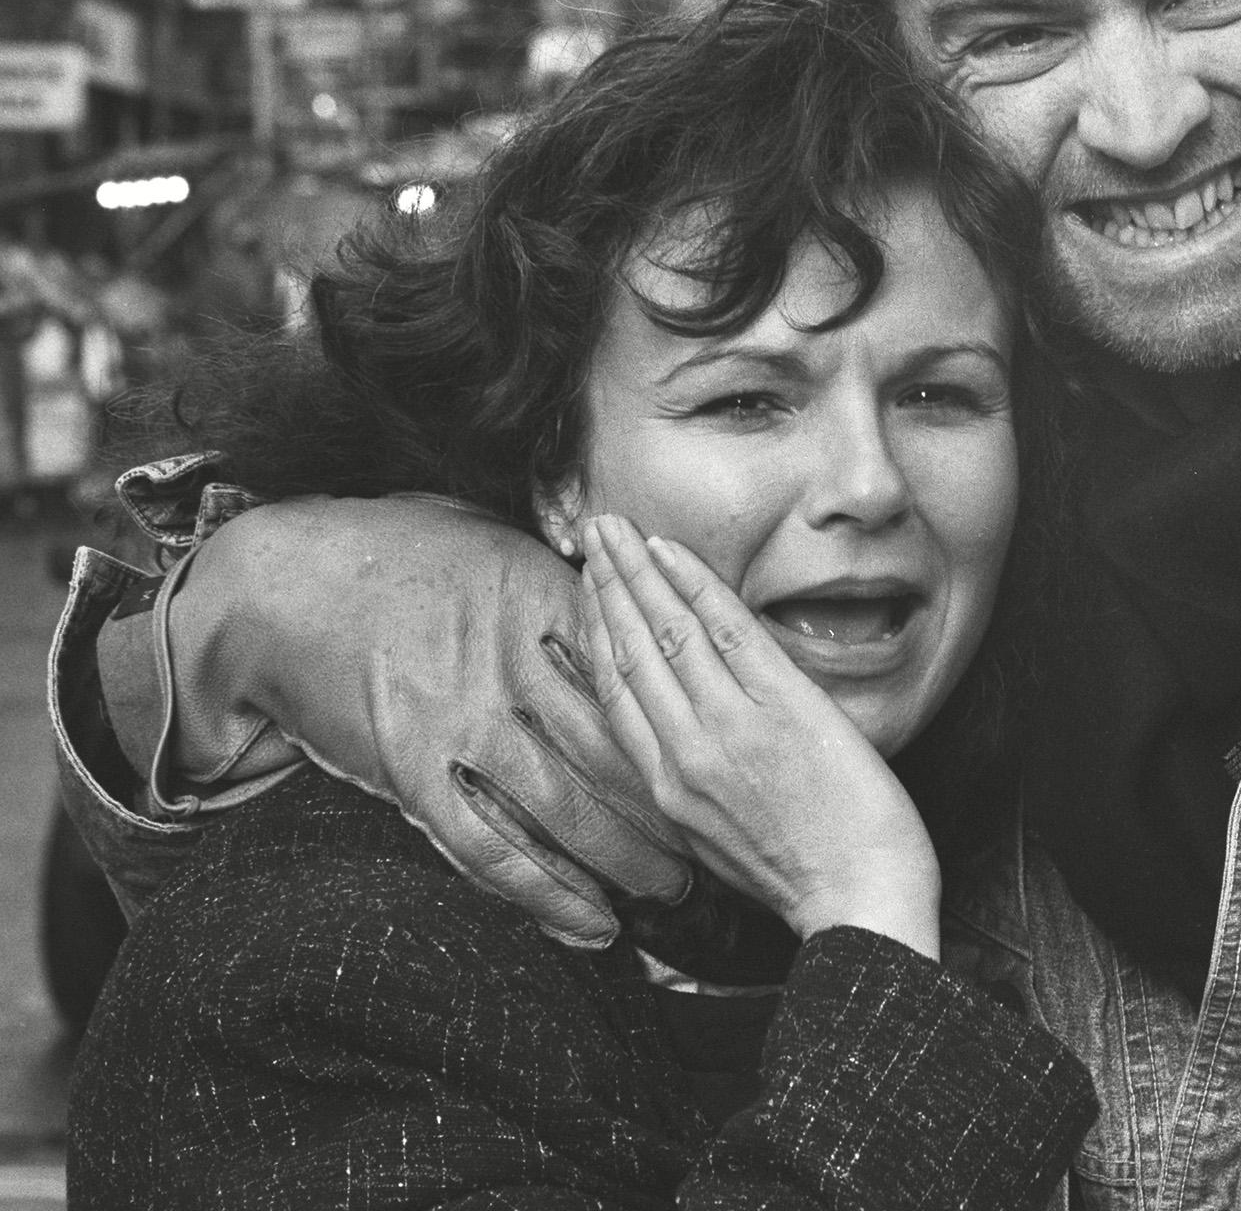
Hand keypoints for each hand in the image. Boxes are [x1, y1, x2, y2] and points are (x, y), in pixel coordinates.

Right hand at [169, 496, 695, 944]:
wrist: (286, 580)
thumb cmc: (402, 554)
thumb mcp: (499, 545)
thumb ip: (569, 586)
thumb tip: (642, 615)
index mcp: (543, 601)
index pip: (639, 678)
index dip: (686, 726)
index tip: (724, 759)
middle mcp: (510, 665)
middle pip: (617, 750)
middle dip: (673, 805)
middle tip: (714, 840)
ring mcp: (460, 721)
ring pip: (566, 809)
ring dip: (625, 859)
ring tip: (669, 889)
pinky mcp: (410, 770)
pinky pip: (489, 848)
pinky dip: (545, 894)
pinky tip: (589, 923)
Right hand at [581, 514, 940, 959]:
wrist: (862, 902)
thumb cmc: (806, 876)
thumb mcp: (722, 839)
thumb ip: (693, 787)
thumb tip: (682, 743)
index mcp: (668, 790)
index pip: (615, 694)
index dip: (596, 632)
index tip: (587, 590)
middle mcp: (685, 755)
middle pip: (628, 652)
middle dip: (606, 586)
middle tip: (592, 535)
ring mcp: (730, 729)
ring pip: (666, 633)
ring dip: (637, 571)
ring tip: (617, 530)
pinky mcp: (781, 709)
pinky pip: (727, 632)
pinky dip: (695, 585)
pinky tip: (672, 552)